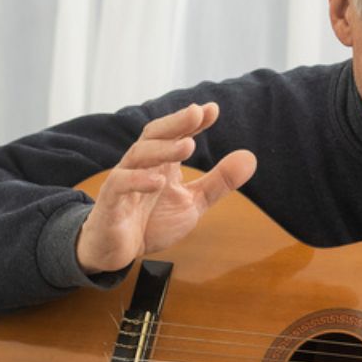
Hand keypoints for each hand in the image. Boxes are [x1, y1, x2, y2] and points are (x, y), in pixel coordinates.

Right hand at [75, 102, 257, 274]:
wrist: (117, 251)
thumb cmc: (151, 222)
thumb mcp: (193, 202)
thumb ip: (218, 182)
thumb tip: (250, 157)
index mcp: (161, 163)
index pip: (175, 134)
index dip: (192, 121)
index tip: (213, 109)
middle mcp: (142, 166)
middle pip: (154, 135)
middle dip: (175, 123)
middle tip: (196, 112)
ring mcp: (124, 181)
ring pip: (138, 155)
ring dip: (162, 149)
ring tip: (188, 146)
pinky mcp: (111, 203)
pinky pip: (120, 185)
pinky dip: (138, 181)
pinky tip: (158, 181)